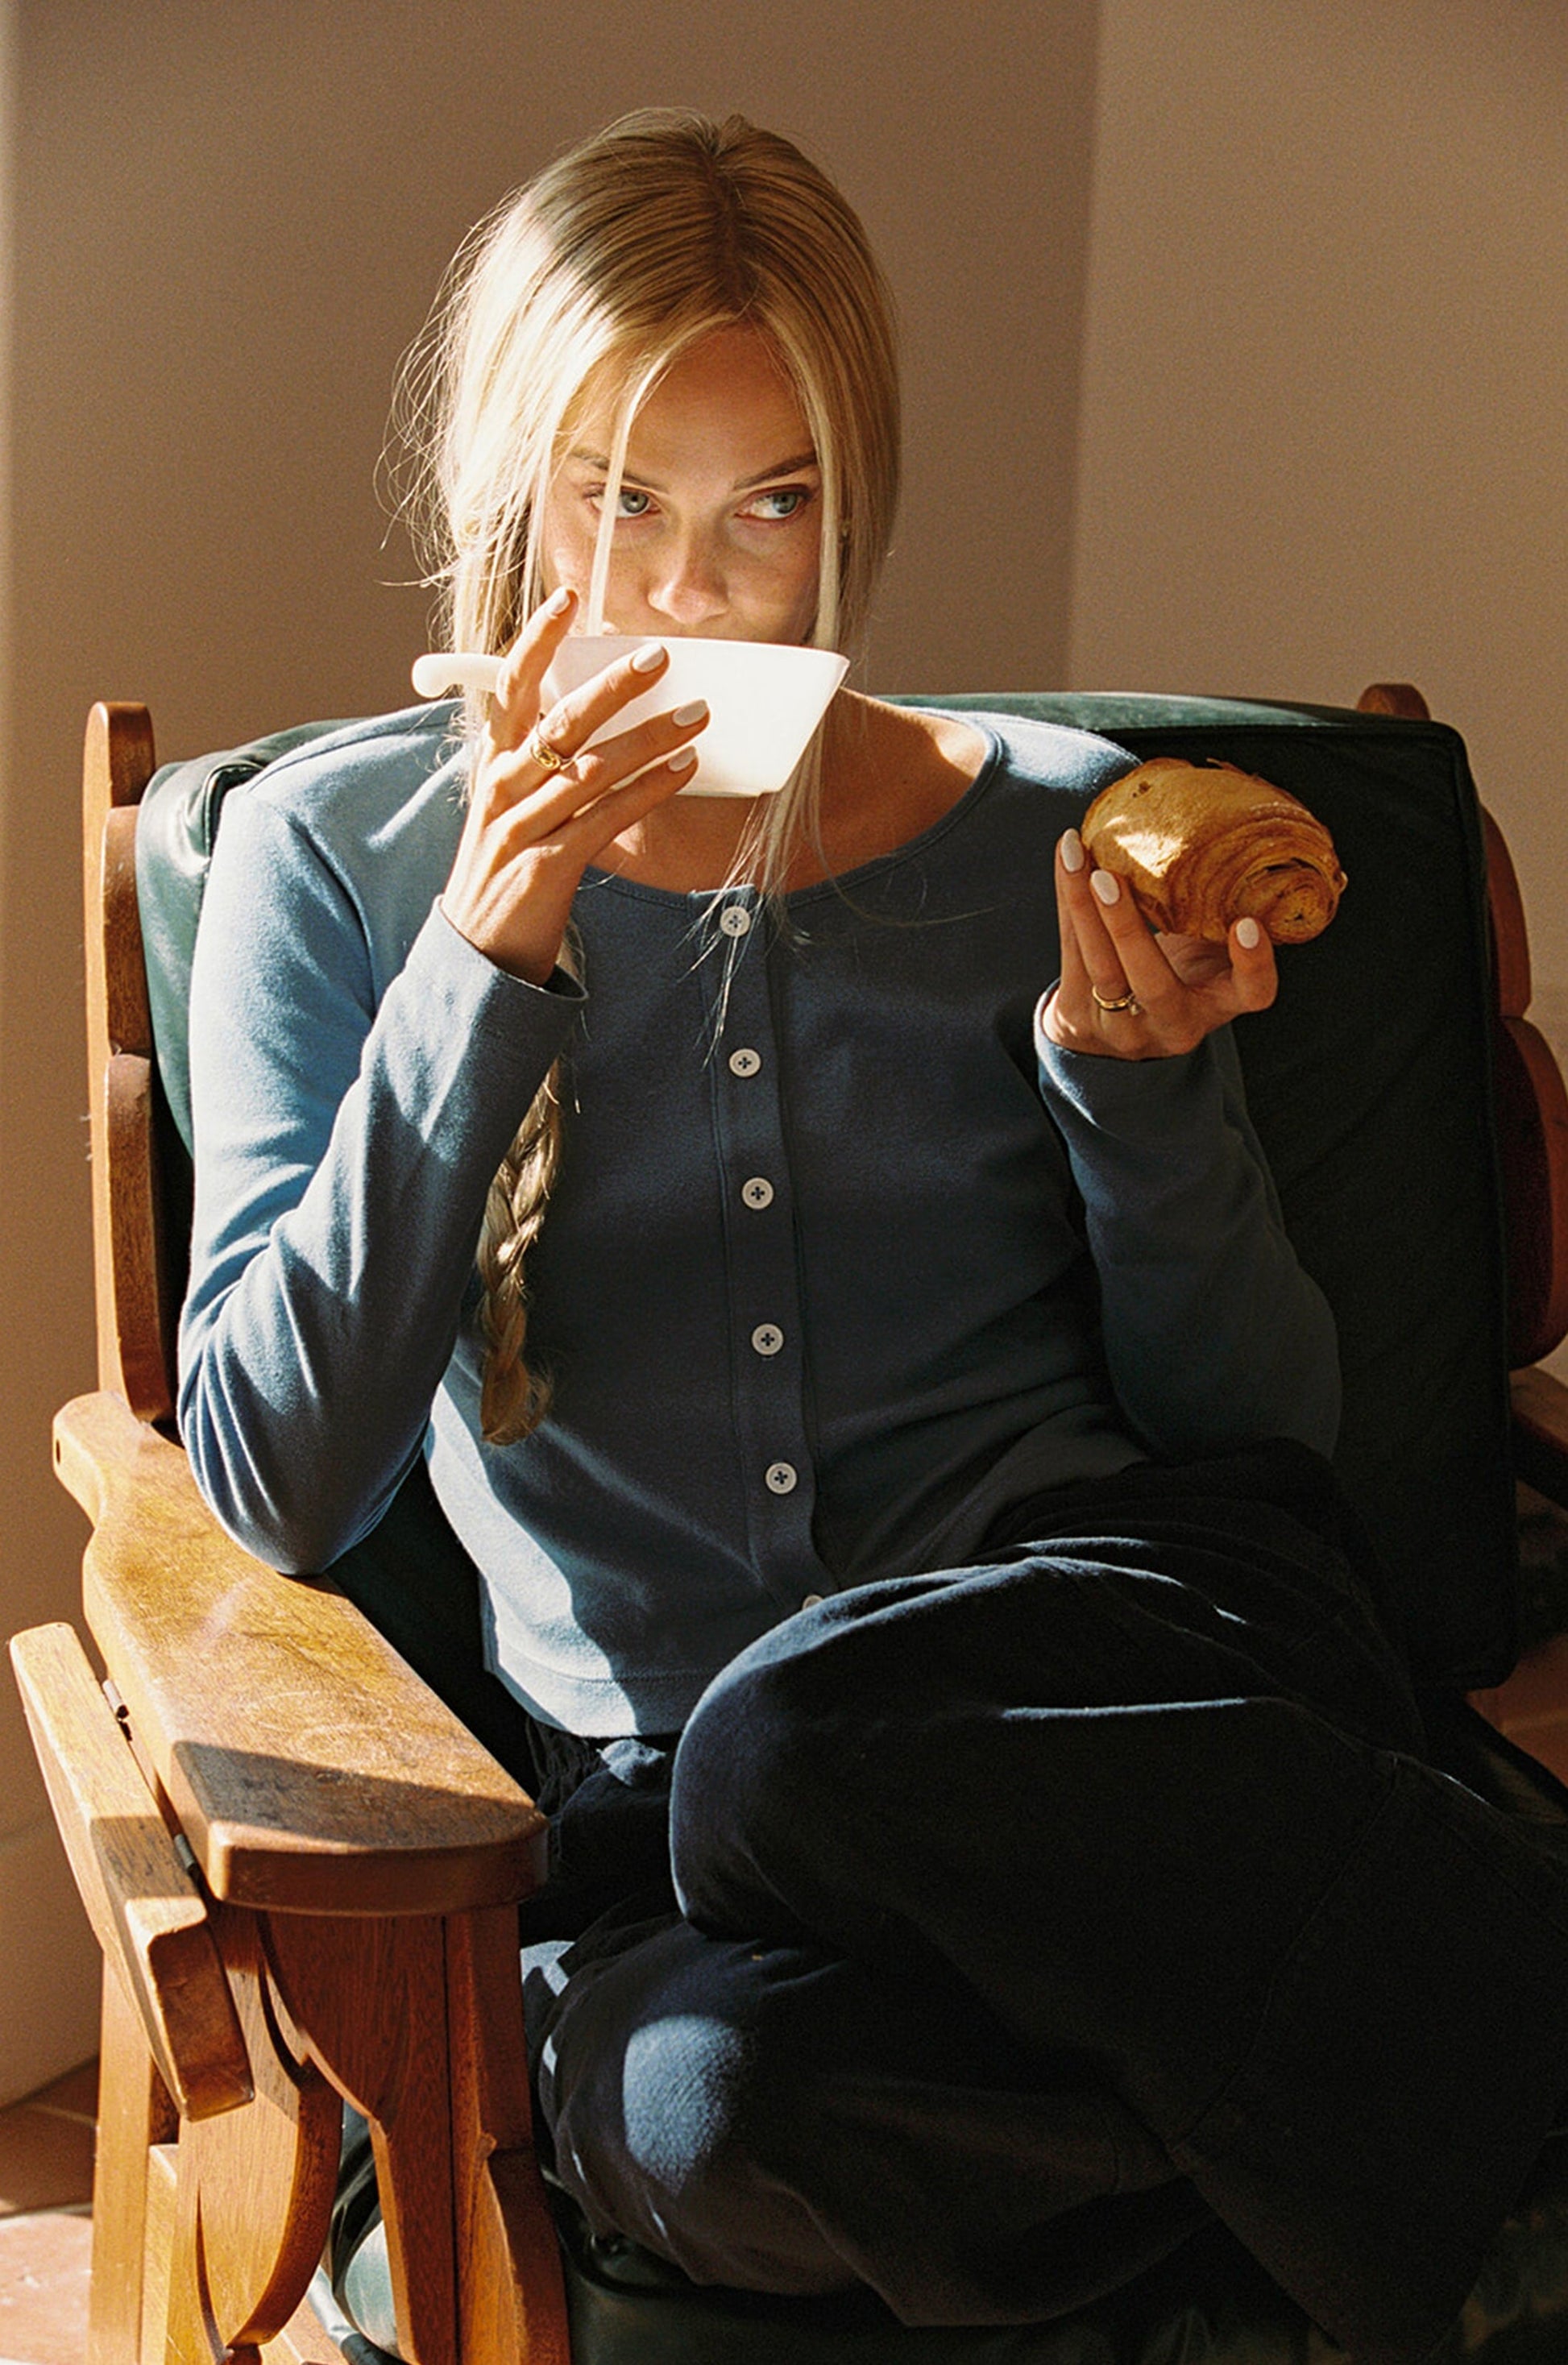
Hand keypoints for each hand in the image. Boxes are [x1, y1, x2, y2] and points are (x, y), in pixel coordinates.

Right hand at [440, 587, 708, 983]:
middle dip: (613, 685)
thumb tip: (593, 715)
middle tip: (660, 657)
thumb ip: (542, 763)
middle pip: (560, 720)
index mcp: (493, 762)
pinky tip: (683, 769)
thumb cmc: (506, 868)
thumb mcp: (511, 806)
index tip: (569, 598)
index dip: (538, 640)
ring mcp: (522, 826)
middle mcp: (503, 787)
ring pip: (590, 768)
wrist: (477, 950)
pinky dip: (648, 789)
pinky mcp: (546, 865)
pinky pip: (606, 817)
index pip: (510, 686)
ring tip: (698, 714)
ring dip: (649, 737)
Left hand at [1039, 827, 1276, 1058]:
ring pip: (1101, 969)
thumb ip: (1218, 919)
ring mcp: (1122, 1028)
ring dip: (1083, 908)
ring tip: (1075, 856)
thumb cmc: (1178, 974)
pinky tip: (1066, 863)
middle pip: (1153, 985)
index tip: (1247, 923)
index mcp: (1218, 1005)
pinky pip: (1070, 955)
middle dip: (1127, 929)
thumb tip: (1227, 842)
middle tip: (1109, 877)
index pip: (1252, 994)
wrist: (1119, 1027)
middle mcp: (1172, 1025)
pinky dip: (1067, 904)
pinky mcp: (1078, 1018)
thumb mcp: (1208, 957)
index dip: (1254, 965)